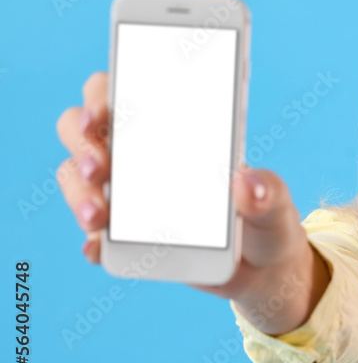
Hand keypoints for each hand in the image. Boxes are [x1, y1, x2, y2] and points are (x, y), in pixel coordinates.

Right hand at [55, 71, 323, 312]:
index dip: (101, 96)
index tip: (101, 114)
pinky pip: (94, 233)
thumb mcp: (275, 202)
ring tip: (99, 219)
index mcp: (175, 130)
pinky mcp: (127, 237)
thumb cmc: (266, 217)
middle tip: (102, 168)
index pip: (124, 94)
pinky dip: (93, 240)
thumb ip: (268, 192)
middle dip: (83, 144)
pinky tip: (99, 248)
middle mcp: (141, 155)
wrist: (265, 268)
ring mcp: (128, 195)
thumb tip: (246, 183)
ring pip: (77, 177)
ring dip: (79, 193)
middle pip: (83, 131)